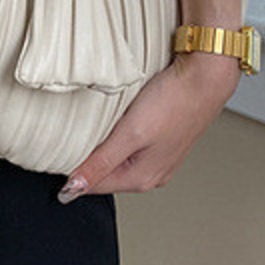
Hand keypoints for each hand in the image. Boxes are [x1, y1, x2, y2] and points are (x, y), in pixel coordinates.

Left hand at [57, 52, 242, 200]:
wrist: (206, 75)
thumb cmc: (174, 101)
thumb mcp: (129, 134)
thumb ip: (100, 163)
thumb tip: (73, 189)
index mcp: (143, 178)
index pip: (93, 185)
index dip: (72, 169)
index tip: (57, 150)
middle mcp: (153, 172)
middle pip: (106, 172)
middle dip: (88, 157)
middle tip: (72, 134)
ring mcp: (160, 155)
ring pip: (118, 156)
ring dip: (103, 143)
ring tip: (95, 124)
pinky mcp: (163, 138)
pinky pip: (131, 143)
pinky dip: (119, 133)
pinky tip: (117, 118)